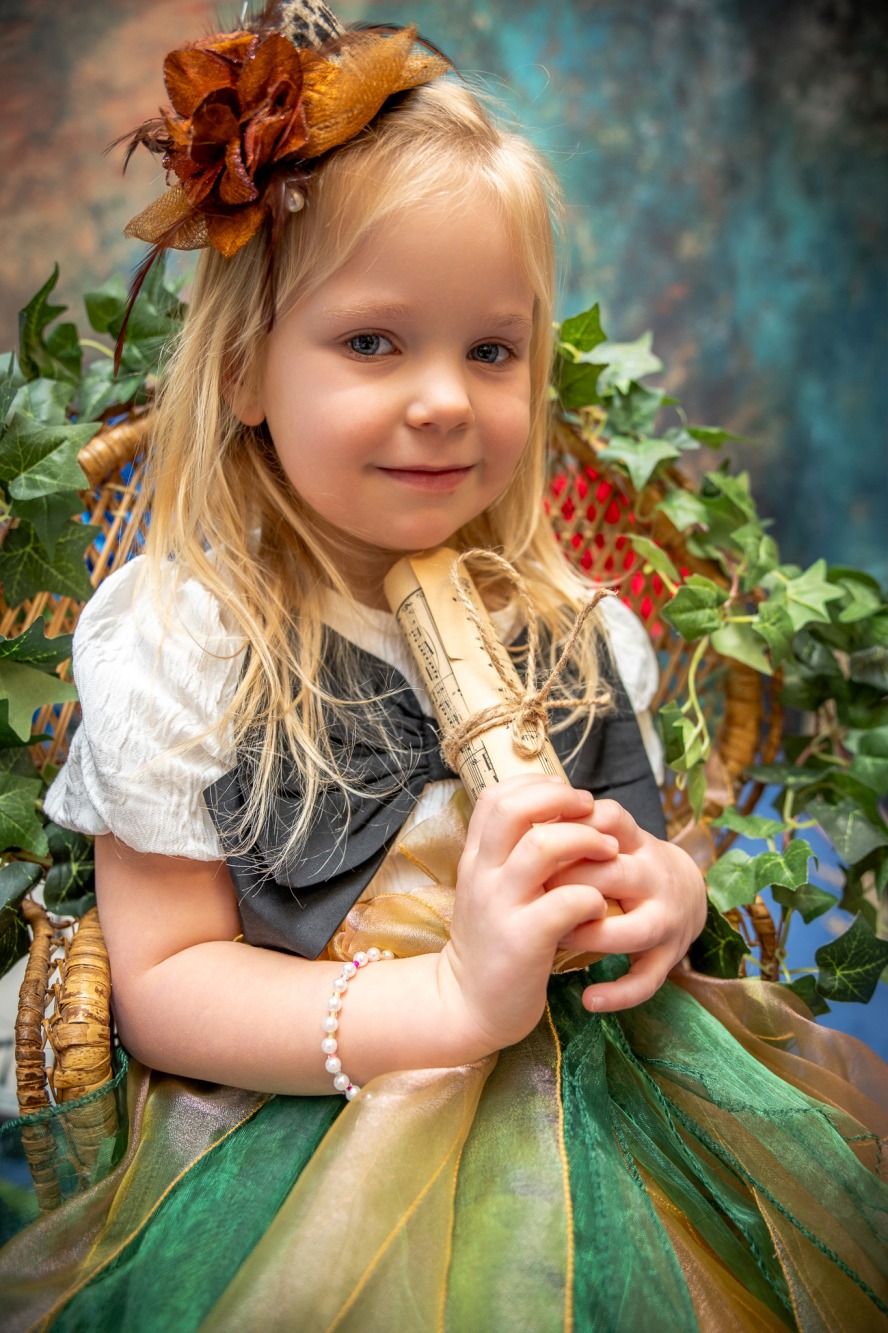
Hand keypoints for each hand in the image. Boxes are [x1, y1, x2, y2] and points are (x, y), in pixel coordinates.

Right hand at [438, 775, 620, 1055]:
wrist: (469, 1006)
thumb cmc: (492, 943)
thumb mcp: (489, 890)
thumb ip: (507, 856)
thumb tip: (548, 816)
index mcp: (476, 859)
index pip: (496, 796)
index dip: (537, 785)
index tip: (568, 796)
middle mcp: (483, 875)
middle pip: (514, 809)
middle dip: (561, 800)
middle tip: (592, 811)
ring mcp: (501, 906)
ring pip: (542, 846)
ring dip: (585, 840)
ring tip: (610, 851)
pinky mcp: (524, 941)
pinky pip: (566, 901)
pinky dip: (590, 895)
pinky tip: (597, 905)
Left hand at [546, 799, 706, 1012]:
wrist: (687, 894)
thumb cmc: (627, 862)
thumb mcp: (611, 835)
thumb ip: (574, 823)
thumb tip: (516, 812)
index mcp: (636, 842)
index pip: (606, 822)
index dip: (564, 831)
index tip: (527, 841)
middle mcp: (654, 877)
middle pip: (611, 874)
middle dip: (565, 885)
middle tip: (527, 893)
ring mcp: (666, 919)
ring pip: (631, 931)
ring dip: (588, 937)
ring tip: (554, 940)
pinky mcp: (667, 958)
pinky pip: (646, 981)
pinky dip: (618, 994)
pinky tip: (589, 999)